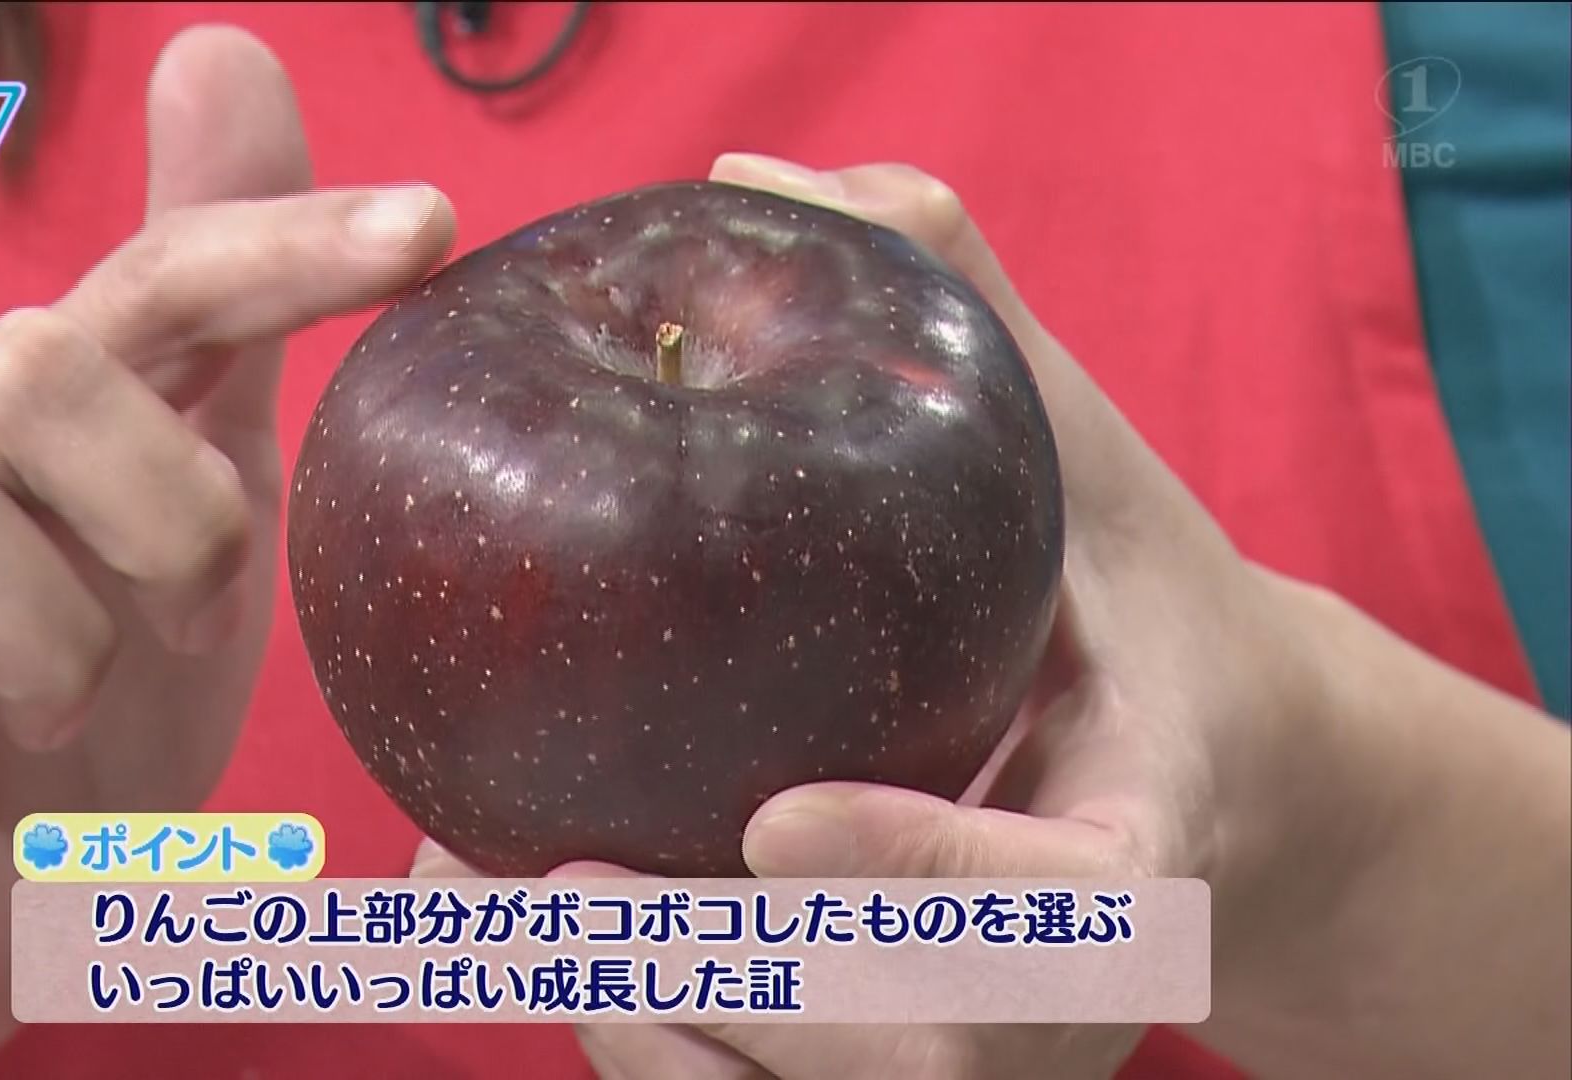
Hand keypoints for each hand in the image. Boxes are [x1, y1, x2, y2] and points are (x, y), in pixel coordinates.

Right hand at [0, 27, 452, 1078]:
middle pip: (30, 366)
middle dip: (169, 504)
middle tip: (205, 619)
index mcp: (76, 429)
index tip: (431, 227)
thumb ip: (224, 321)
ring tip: (83, 715)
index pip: (168, 280)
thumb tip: (224, 49)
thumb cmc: (93, 694)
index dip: (291, 241)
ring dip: (55, 634)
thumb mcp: (199, 500)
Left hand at [415, 151, 1331, 1078]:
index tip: (784, 817)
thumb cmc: (1142, 623)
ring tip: (501, 894)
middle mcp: (1068, 1002)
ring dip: (643, 1016)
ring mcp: (981, 1064)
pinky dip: (635, 1030)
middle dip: (726, 970)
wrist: (1217, 782)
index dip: (927, 879)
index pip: (1062, 913)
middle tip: (568, 877)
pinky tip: (525, 919)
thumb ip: (973, 325)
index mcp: (1147, 855)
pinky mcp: (893, 1077)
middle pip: (907, 1049)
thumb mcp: (1094, 471)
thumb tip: (783, 173)